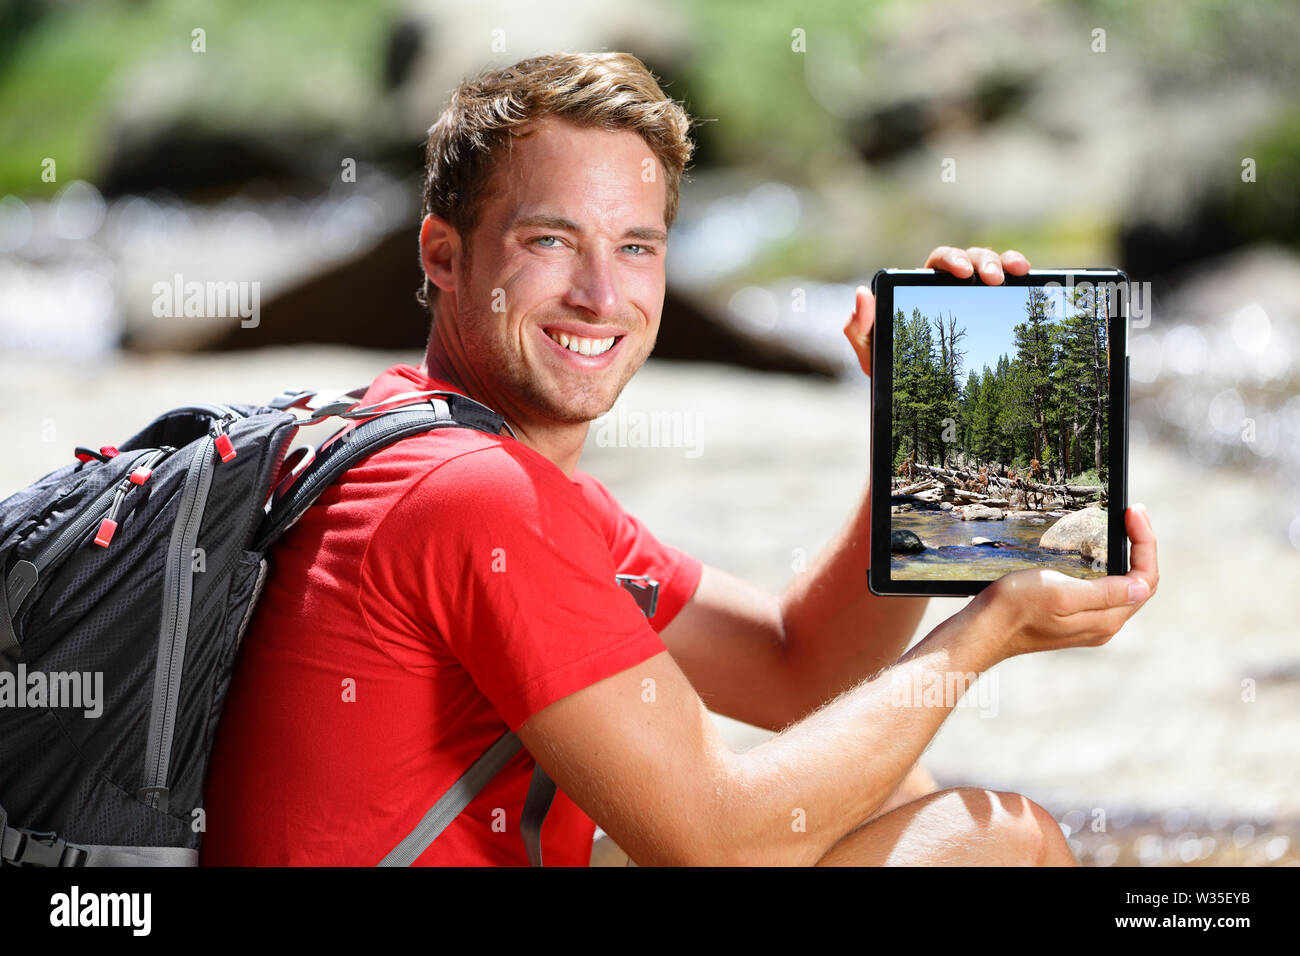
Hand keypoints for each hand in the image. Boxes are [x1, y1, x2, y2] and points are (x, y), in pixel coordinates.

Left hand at [844, 247, 1031, 376]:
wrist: (913, 388)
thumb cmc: (890, 365)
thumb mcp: (870, 349)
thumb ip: (859, 326)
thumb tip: (861, 293)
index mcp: (923, 287)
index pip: (939, 261)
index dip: (952, 259)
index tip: (961, 272)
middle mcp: (949, 284)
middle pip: (971, 257)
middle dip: (984, 261)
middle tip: (992, 279)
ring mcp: (973, 294)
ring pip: (993, 264)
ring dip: (1005, 262)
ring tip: (1014, 275)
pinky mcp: (992, 307)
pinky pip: (1009, 286)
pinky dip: (1019, 274)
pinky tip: (1029, 278)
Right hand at [964, 504, 1158, 660]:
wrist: (985, 629)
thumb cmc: (1015, 608)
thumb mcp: (1061, 592)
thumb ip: (1106, 593)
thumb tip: (1141, 587)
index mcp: (1105, 618)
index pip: (1144, 578)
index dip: (1145, 543)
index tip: (1134, 513)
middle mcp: (1103, 625)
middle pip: (1139, 583)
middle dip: (1142, 546)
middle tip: (1133, 514)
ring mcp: (1089, 624)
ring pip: (1125, 588)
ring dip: (1130, 558)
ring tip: (1125, 528)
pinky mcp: (1074, 620)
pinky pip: (1107, 594)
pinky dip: (1113, 570)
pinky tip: (1101, 555)